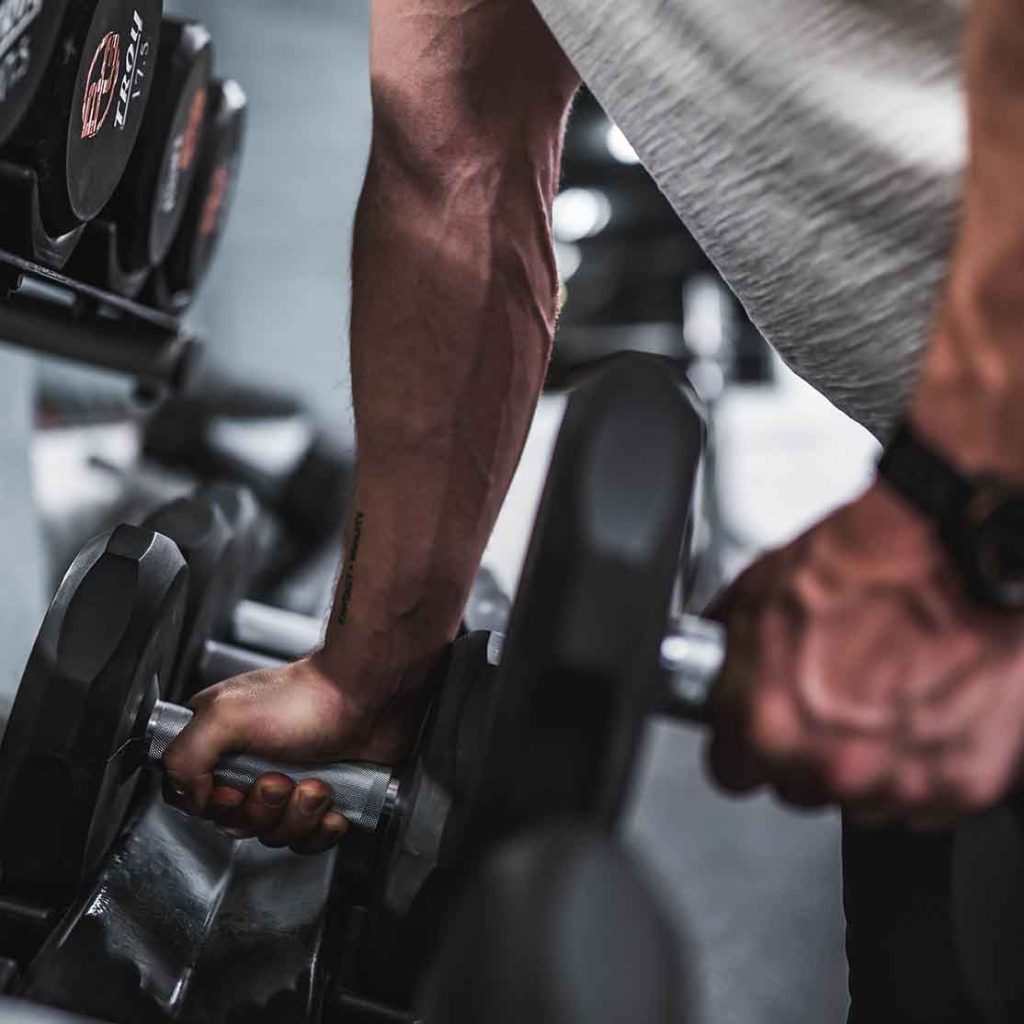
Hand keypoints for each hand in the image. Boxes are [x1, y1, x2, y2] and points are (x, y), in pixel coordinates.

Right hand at [161, 656, 427, 853]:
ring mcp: (287, 782)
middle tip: (281, 779)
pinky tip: (333, 806)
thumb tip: (190, 797)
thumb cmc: (306, 697)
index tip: (234, 792)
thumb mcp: (226, 715)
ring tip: (315, 784)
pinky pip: (308, 839)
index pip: (189, 795)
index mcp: (219, 741)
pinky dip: (321, 829)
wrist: (371, 695)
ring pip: (273, 833)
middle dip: (261, 809)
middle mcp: (249, 762)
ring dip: (296, 815)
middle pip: (233, 822)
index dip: (211, 805)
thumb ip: (184, 756)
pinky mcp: (320, 798)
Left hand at [708, 481, 1023, 828]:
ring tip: (882, 696)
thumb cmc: (856, 566)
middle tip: (829, 699)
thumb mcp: (751, 598)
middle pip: (796, 788)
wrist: (943, 550)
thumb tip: (710, 673)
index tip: (756, 731)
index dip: (743, 746)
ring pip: (861, 798)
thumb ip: (726, 660)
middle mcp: (830, 764)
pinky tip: (922, 708)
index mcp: (767, 725)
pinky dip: (924, 764)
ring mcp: (899, 781)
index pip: (731, 772)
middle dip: (805, 751)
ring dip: (866, 762)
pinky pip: (925, 798)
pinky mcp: (962, 783)